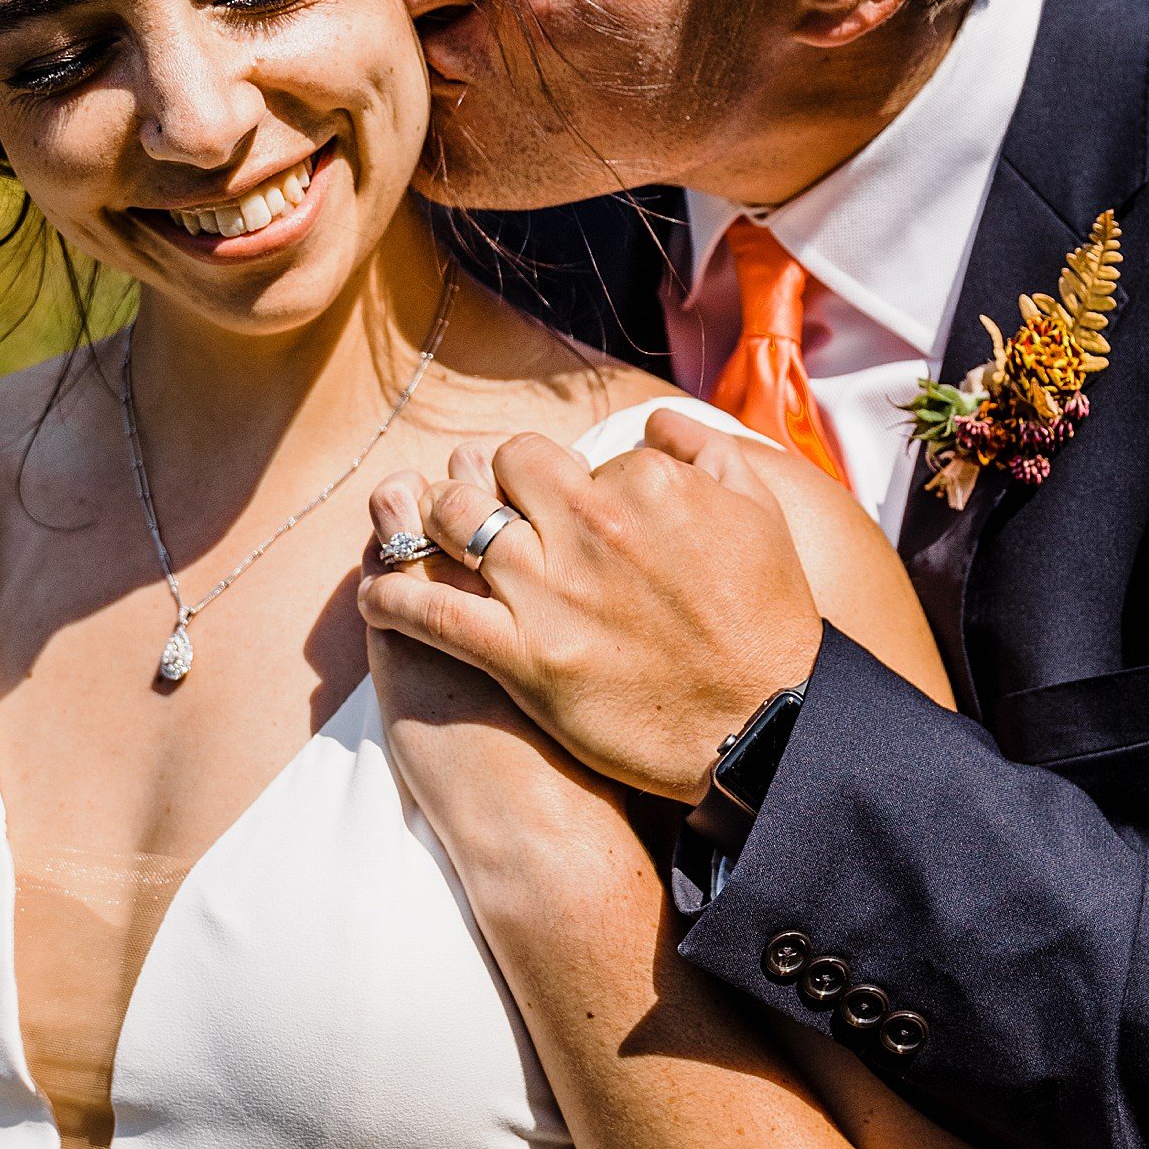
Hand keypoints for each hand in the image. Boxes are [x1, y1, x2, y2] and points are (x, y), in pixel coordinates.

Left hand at [359, 413, 823, 802]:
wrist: (769, 725)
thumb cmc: (769, 621)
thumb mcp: (760, 509)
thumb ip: (704, 449)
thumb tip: (651, 423)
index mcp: (643, 483)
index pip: (560, 457)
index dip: (548, 486)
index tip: (550, 515)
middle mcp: (591, 526)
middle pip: (497, 474)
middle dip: (485, 490)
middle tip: (479, 518)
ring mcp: (552, 591)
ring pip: (454, 524)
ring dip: (429, 528)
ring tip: (418, 542)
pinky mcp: (524, 657)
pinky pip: (431, 610)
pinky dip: (393, 598)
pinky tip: (378, 597)